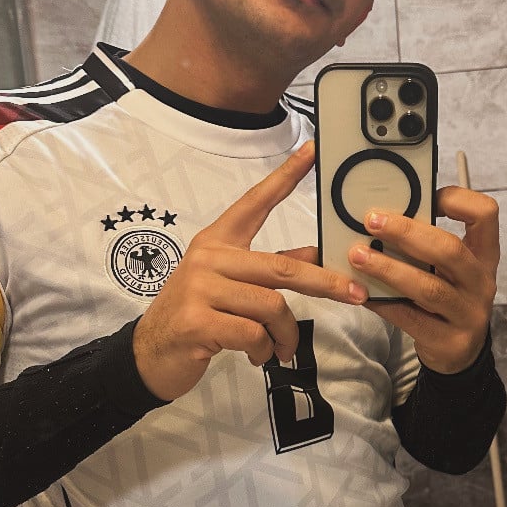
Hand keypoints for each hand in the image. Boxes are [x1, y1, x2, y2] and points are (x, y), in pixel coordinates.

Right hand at [132, 140, 370, 401]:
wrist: (150, 354)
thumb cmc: (196, 316)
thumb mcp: (229, 285)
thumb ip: (267, 270)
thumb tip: (314, 254)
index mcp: (218, 242)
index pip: (256, 202)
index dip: (286, 176)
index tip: (313, 150)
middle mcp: (209, 258)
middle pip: (281, 266)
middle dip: (326, 283)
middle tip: (356, 294)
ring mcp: (200, 288)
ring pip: (272, 306)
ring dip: (285, 334)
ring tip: (282, 348)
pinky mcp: (197, 321)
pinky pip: (254, 333)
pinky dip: (265, 350)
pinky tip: (257, 356)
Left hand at [348, 185, 499, 374]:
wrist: (460, 353)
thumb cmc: (447, 298)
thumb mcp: (450, 269)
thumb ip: (428, 245)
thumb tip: (382, 214)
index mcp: (484, 255)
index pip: (484, 214)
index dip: (456, 199)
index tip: (423, 195)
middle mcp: (482, 282)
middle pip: (450, 250)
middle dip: (408, 233)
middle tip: (372, 221)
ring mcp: (469, 314)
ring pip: (429, 288)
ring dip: (389, 268)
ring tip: (358, 256)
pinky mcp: (449, 341)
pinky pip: (410, 318)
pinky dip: (383, 302)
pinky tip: (361, 291)